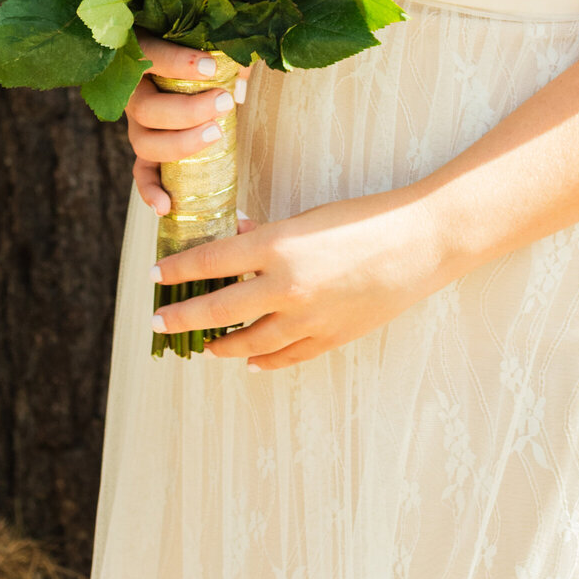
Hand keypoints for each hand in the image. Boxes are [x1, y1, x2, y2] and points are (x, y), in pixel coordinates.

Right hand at [123, 36, 251, 219]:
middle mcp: (134, 92)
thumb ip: (228, 48)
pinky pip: (142, 173)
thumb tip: (247, 66)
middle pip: (148, 109)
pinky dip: (151, 191)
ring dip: (180, 145)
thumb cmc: (203, 51)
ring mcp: (138, 124)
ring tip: (216, 134)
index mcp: (144, 55)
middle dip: (188, 111)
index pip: (152, 55)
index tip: (211, 68)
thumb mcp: (213, 42)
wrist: (190, 71)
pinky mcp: (146, 150)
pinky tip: (166, 206)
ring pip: (144, 143)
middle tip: (225, 103)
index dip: (178, 64)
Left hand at [152, 189, 445, 369]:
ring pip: (249, 343)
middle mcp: (286, 287)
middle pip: (219, 310)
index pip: (211, 262)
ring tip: (204, 346)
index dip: (179, 271)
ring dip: (221, 346)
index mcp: (277, 247)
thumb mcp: (310, 216)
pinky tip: (249, 362)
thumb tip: (239, 237)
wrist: (421, 242)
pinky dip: (264, 361)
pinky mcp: (331, 337)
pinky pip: (286, 356)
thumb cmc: (365, 217)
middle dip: (184, 317)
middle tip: (160, 322)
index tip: (156, 277)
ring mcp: (308, 318)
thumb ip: (269, 234)